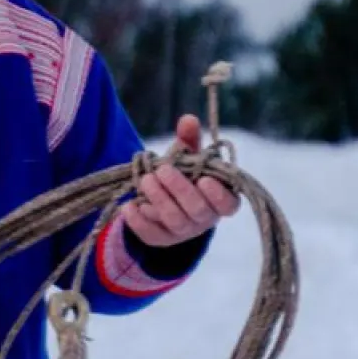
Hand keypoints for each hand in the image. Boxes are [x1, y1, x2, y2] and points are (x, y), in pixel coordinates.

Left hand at [120, 115, 241, 247]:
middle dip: (179, 189)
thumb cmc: (186, 175)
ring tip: (145, 180)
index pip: (228, 204)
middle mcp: (204, 219)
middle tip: (162, 171)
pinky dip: (138, 220)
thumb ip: (190, 140)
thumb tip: (188, 119)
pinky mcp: (161, 239)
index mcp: (220, 200)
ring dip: (158, 199)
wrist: (166, 201)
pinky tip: (129, 205)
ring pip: (173, 220)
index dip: (218, 195)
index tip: (203, 180)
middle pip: (196, 210)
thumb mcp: (189, 156)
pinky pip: (151, 234)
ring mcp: (183, 232)